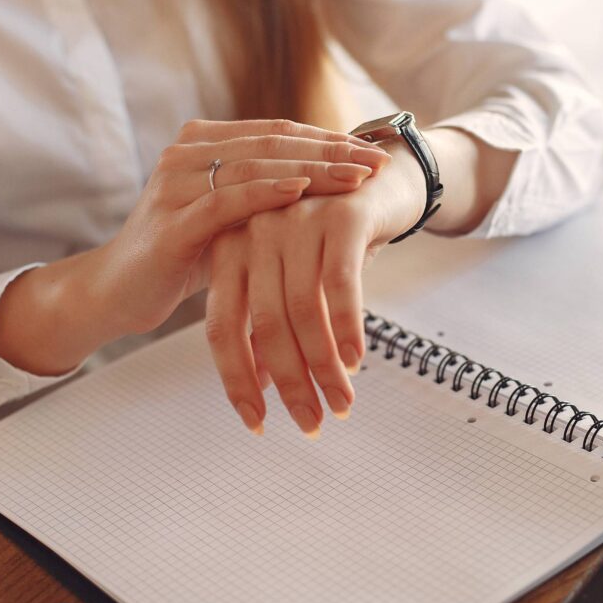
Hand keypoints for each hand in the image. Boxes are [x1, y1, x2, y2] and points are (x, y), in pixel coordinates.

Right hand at [0, 119, 388, 375]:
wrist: (117, 291)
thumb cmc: (183, 256)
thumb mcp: (230, 219)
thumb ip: (267, 195)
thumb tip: (334, 190)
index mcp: (203, 143)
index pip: (277, 133)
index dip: (328, 140)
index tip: (373, 152)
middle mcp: (186, 152)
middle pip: (272, 143)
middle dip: (330, 151)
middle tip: (377, 162)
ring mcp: (175, 183)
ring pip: (255, 166)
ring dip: (312, 170)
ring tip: (356, 177)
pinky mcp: (171, 221)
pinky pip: (226, 201)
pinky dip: (267, 193)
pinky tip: (303, 191)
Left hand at [205, 135, 425, 436]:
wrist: (381, 179)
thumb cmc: (330, 238)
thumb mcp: (293, 278)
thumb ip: (269, 322)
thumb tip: (259, 383)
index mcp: (230, 249)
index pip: (221, 326)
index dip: (237, 380)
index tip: (257, 422)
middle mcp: (255, 232)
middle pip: (261, 324)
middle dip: (288, 383)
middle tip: (310, 423)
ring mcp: (295, 220)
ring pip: (302, 309)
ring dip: (323, 366)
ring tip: (340, 402)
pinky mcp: (340, 216)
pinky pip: (340, 284)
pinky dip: (347, 328)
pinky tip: (356, 361)